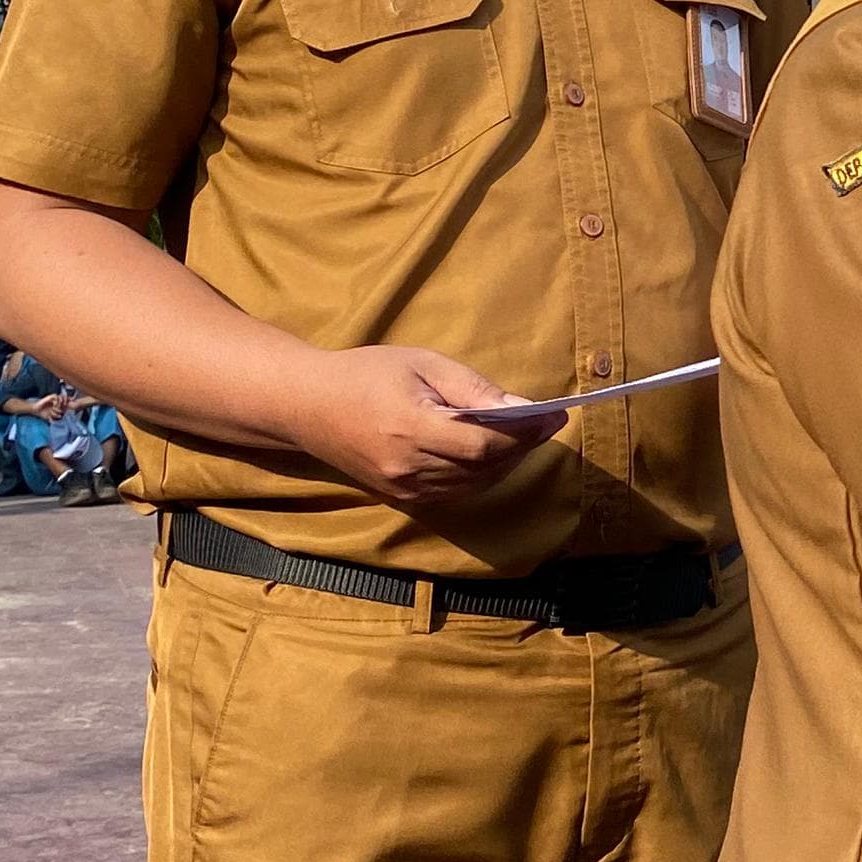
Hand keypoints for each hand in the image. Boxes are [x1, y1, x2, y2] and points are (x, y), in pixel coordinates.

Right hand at [298, 346, 567, 504]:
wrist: (307, 405)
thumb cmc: (367, 374)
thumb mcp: (422, 364)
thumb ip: (472, 389)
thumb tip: (521, 408)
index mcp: (411, 429)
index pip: (484, 444)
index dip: (525, 434)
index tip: (554, 416)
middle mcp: (407, 467)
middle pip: (483, 467)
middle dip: (521, 447)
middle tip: (546, 424)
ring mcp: (402, 488)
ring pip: (472, 485)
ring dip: (504, 464)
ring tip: (525, 437)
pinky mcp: (399, 497)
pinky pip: (454, 493)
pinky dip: (480, 476)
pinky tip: (492, 454)